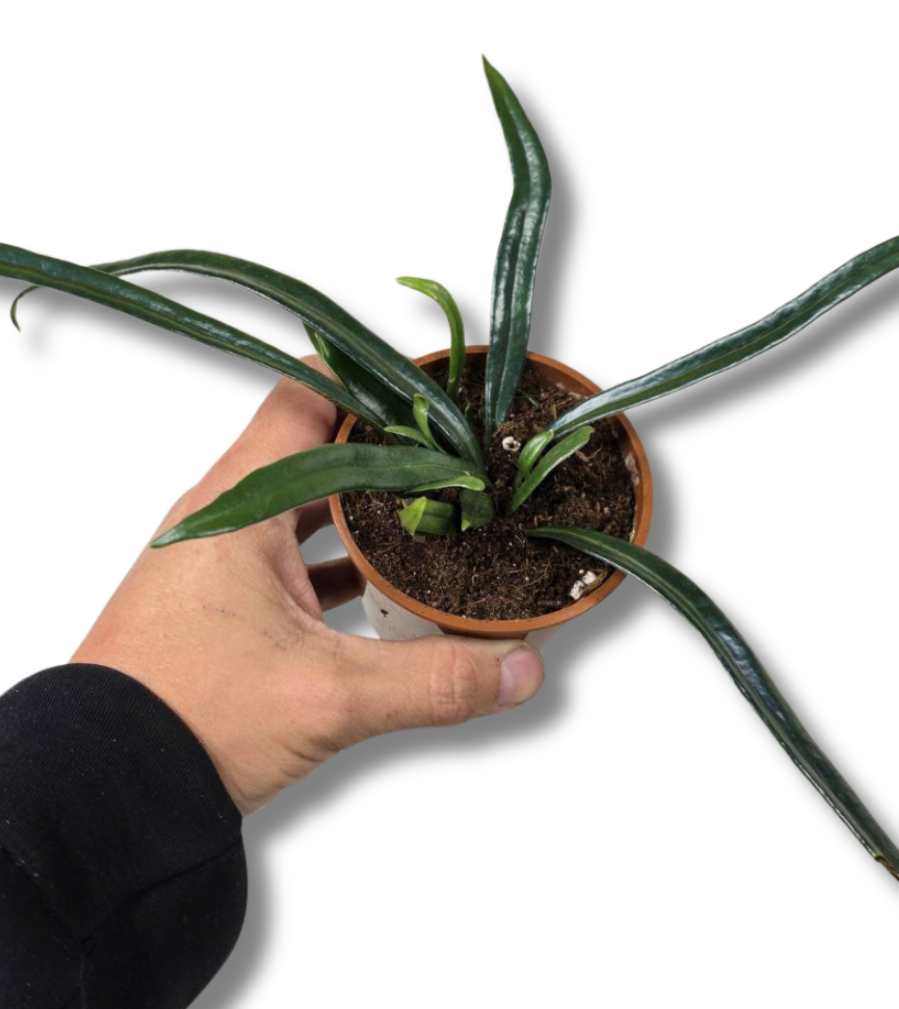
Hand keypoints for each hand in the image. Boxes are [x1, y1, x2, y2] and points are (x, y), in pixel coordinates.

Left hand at [70, 358, 545, 814]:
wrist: (104, 792)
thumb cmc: (185, 721)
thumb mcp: (326, 697)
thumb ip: (433, 679)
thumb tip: (517, 665)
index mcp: (239, 506)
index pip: (308, 397)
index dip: (374, 383)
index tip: (436, 390)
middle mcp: (224, 517)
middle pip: (317, 447)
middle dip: (388, 450)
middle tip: (454, 455)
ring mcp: (221, 558)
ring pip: (306, 505)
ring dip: (365, 508)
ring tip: (434, 512)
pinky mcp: (223, 599)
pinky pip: (293, 555)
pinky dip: (341, 559)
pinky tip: (386, 585)